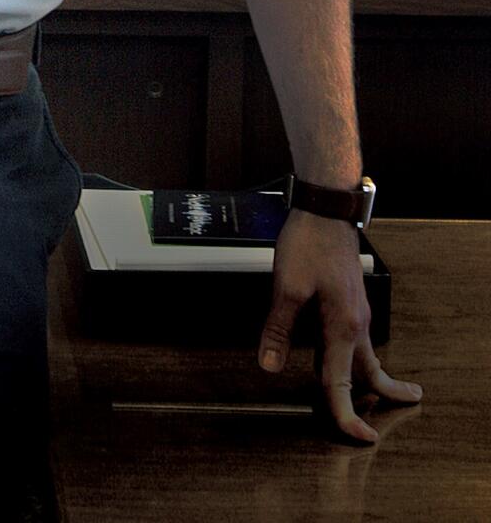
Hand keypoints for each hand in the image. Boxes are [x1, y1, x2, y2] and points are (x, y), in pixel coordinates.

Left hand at [258, 209, 422, 440]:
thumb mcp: (287, 286)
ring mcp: (356, 310)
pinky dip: (358, 357)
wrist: (327, 208)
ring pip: (365, 355)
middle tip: (377, 428)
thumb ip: (279, 328)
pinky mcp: (350, 298)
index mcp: (342, 326)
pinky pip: (357, 338)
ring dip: (370, 380)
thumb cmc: (309, 242)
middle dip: (378, 401)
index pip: (342, 383)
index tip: (359, 439)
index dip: (346, 415)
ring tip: (377, 397)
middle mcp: (356, 322)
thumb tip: (269, 364)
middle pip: (367, 374)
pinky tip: (346, 354)